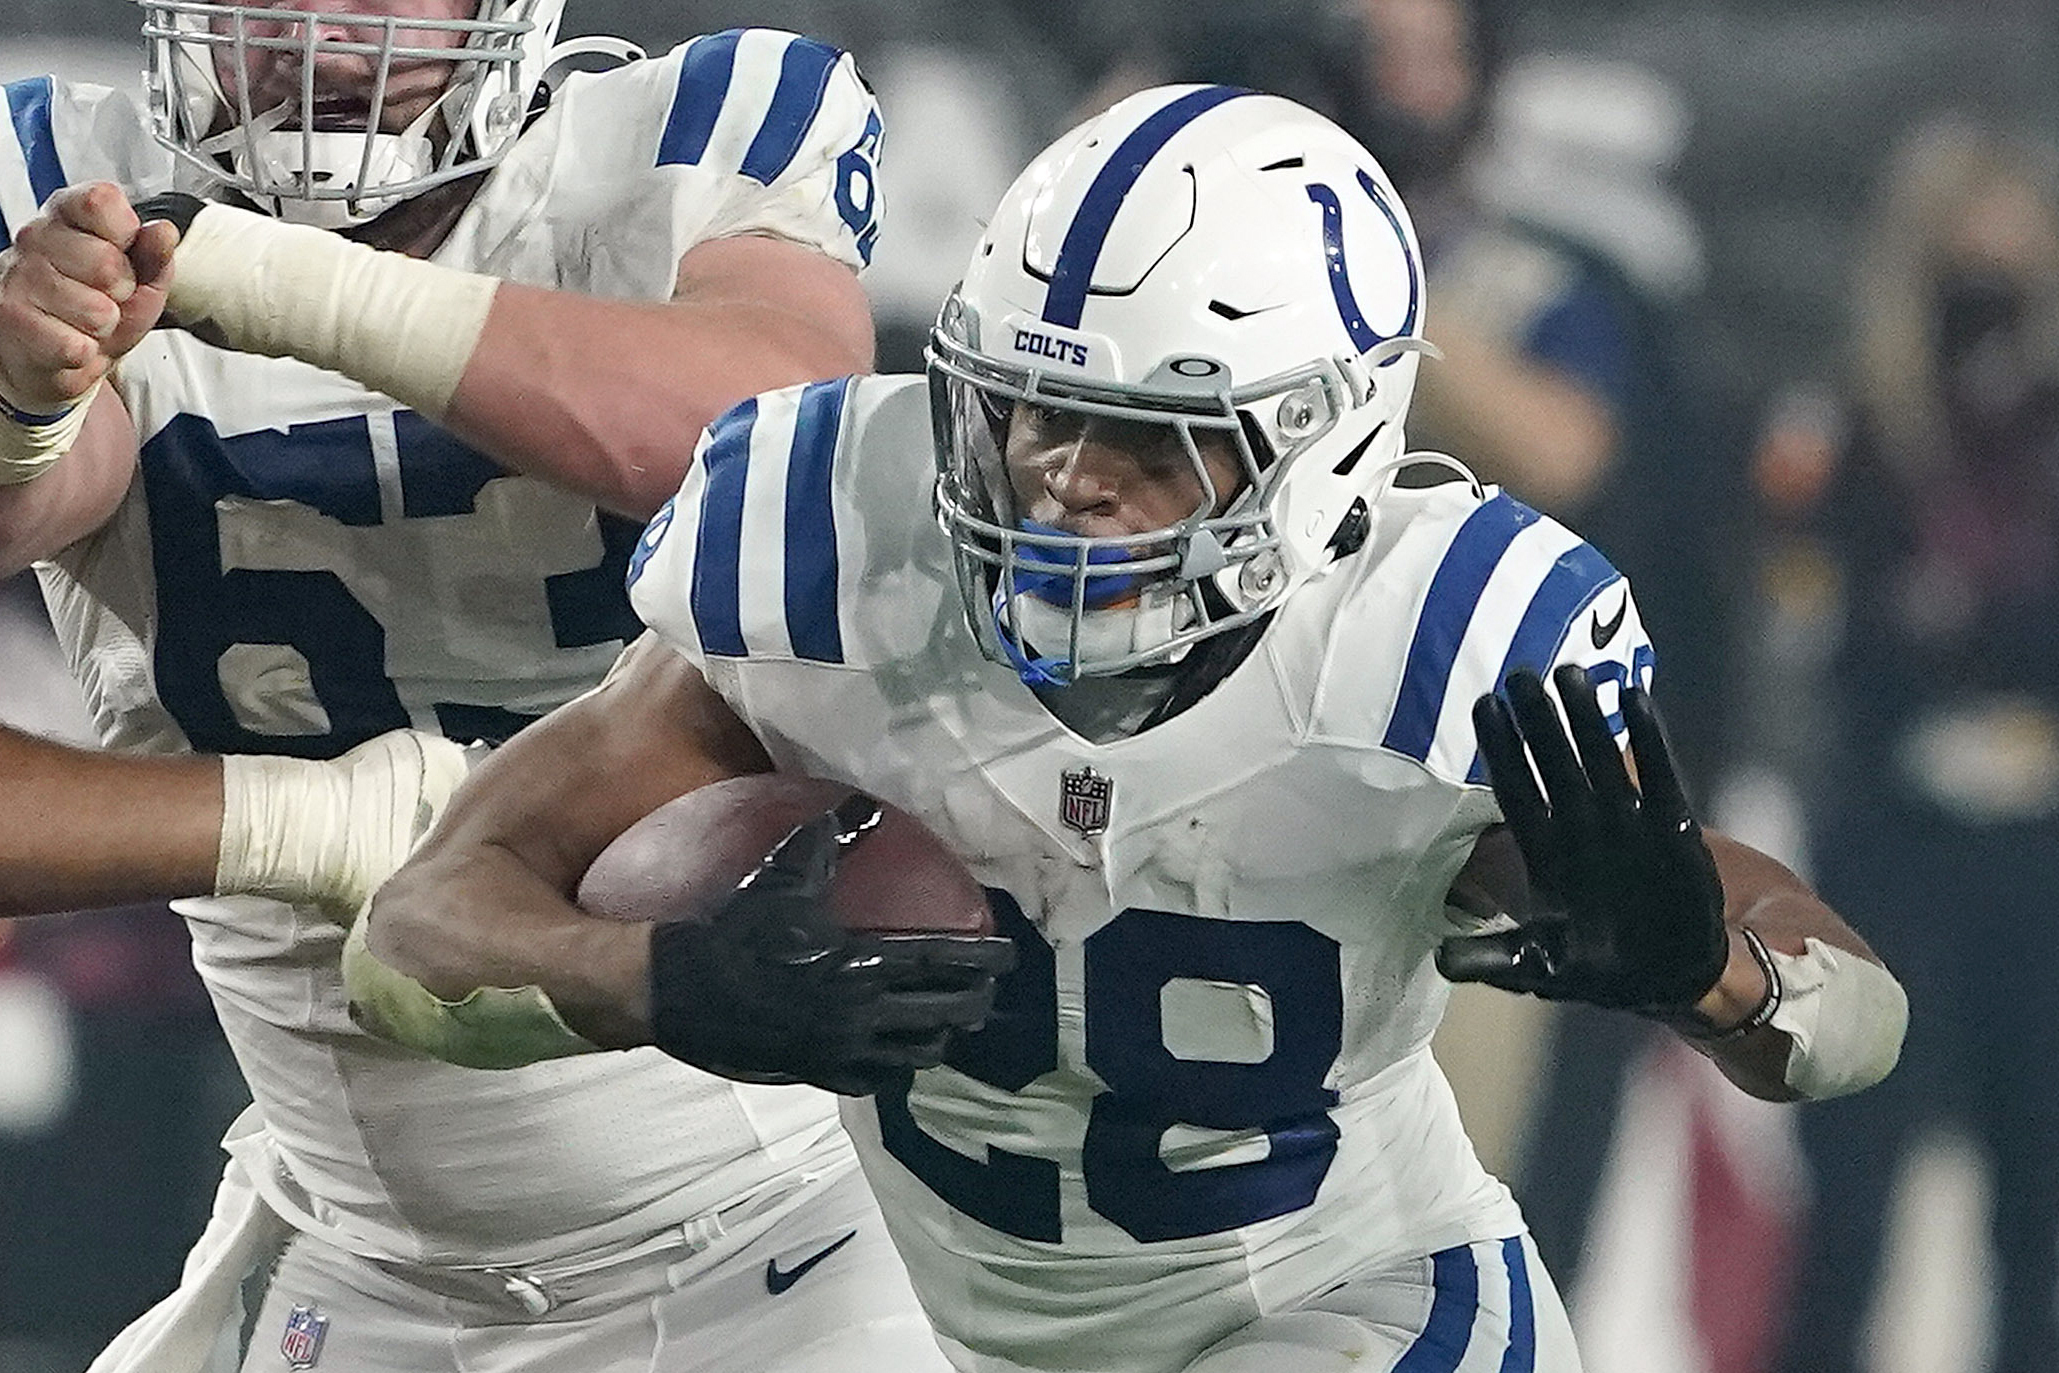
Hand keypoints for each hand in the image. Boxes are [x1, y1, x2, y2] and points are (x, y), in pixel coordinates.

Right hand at [0, 183, 178, 413]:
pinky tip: (67, 340)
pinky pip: (76, 346)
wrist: (57, 357)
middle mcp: (35, 238)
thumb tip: (164, 231)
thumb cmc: (97, 309)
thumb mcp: (140, 280)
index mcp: (69, 215)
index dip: (126, 234)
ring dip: (102, 326)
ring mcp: (18, 277)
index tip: (122, 251)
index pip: (101, 201)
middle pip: (106, 262)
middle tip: (105, 297)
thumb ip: (155, 254)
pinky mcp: (11, 319)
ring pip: (95, 310)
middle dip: (121, 291)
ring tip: (84, 321)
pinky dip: (83, 353)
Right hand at [648, 792, 1016, 1095]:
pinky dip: (895, 1067)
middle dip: (974, 1002)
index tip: (1009, 955)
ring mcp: (840, 1049)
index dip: (983, 959)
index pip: (943, 962)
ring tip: (951, 1023)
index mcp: (861, 962)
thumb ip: (830, 841)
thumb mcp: (784, 875)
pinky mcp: (817, 1073)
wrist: (679, 988)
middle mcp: (860, 1012)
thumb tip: (863, 808)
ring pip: (916, 1054)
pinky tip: (898, 1055)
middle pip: (943, 1014)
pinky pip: (874, 1079)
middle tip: (987, 990)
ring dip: (940, 1037)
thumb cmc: (735, 927)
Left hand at [1436, 665, 1728, 1014]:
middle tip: (1520, 673)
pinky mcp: (1671, 825)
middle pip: (1553, 762)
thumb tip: (1440, 961)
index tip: (1485, 705)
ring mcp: (1625, 822)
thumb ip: (1494, 957)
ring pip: (1599, 758)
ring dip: (1586, 718)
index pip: (1516, 789)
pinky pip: (1658, 774)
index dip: (1501, 749)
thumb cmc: (1595, 966)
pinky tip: (1635, 697)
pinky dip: (1650, 738)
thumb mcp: (1539, 965)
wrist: (1666, 977)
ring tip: (1571, 673)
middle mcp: (1580, 825)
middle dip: (1536, 720)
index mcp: (1544, 851)